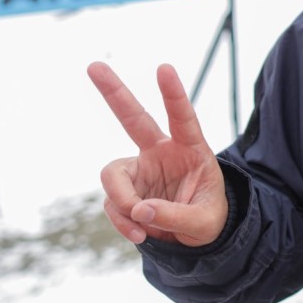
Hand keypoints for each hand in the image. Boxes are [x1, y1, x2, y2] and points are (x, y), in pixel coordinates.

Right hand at [89, 61, 227, 246]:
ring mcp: (140, 169)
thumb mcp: (205, 222)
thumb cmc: (209, 218)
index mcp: (191, 148)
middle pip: (133, 117)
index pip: (182, 117)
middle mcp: (161, 151)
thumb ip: (177, 215)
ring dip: (122, 202)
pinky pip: (112, 202)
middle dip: (113, 92)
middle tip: (93, 65)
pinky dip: (121, 221)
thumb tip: (141, 210)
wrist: (195, 237)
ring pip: (113, 175)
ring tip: (141, 227)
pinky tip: (138, 234)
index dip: (173, 94)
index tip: (164, 67)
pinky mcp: (126, 189)